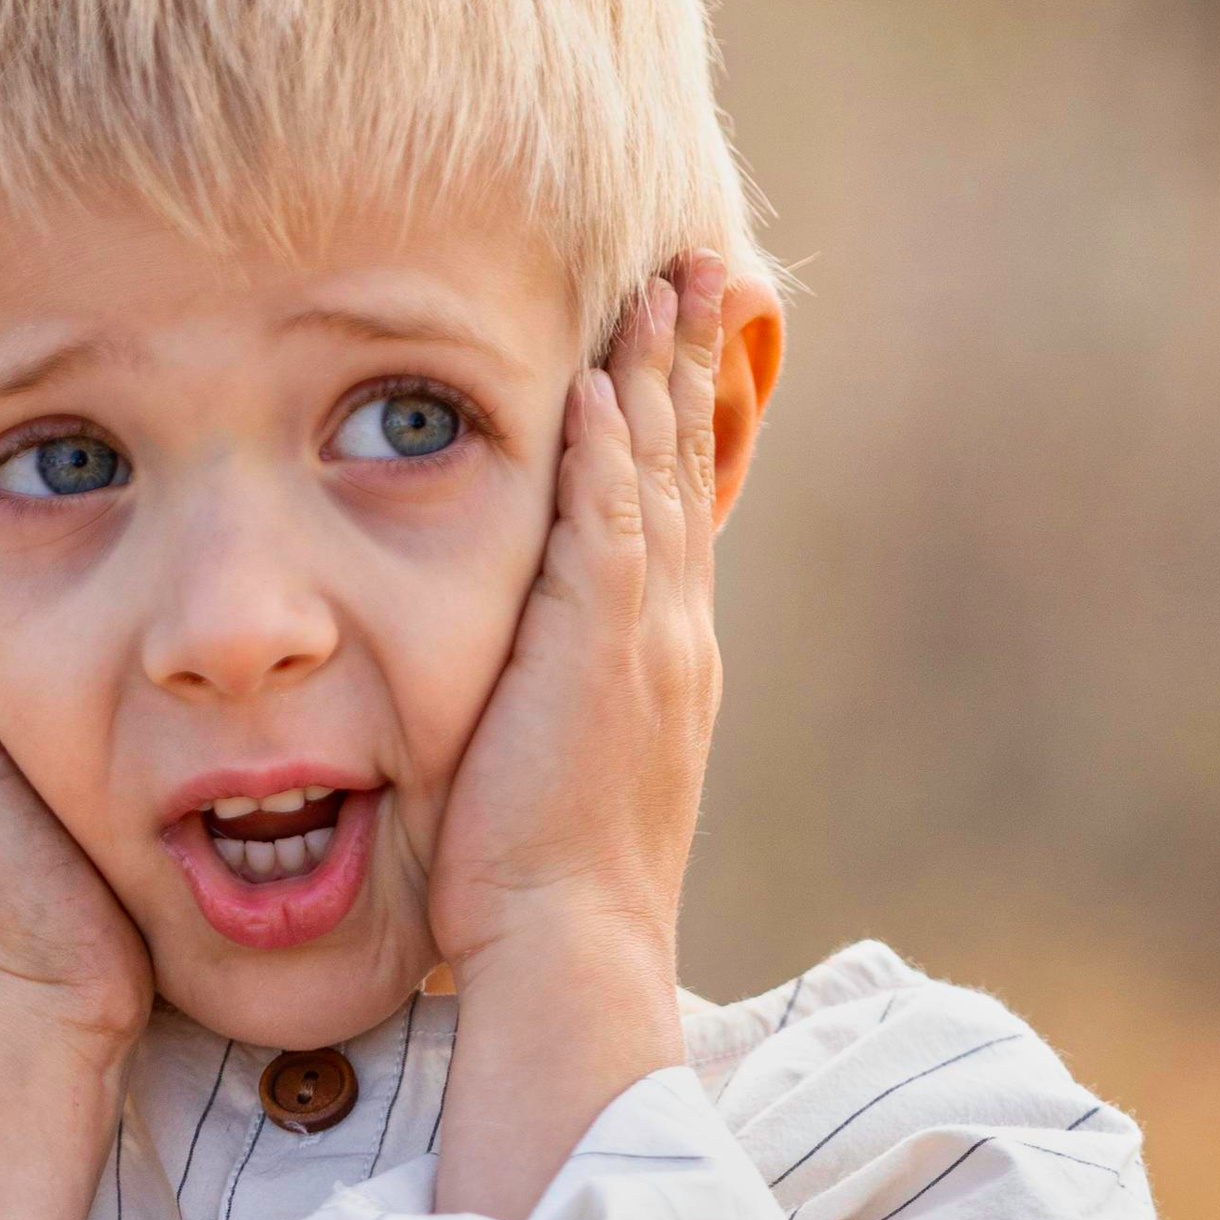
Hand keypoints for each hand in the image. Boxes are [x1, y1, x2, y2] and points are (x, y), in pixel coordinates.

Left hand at [428, 257, 727, 1219]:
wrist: (565, 952)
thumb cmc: (538, 891)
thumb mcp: (556, 772)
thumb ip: (547, 704)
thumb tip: (514, 682)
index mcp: (662, 665)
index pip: (676, 512)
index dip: (677, 421)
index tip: (676, 340)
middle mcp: (675, 640)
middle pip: (687, 468)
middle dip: (691, 363)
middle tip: (704, 267)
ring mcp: (649, 645)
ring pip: (661, 478)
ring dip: (661, 374)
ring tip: (666, 283)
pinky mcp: (604, 658)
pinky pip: (610, 530)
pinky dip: (609, 454)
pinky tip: (599, 382)